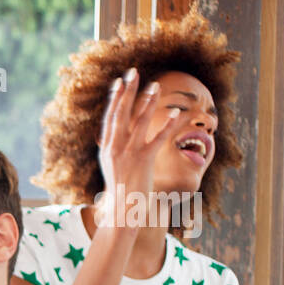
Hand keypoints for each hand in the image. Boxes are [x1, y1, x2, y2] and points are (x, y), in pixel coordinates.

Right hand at [94, 68, 182, 231]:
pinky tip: (176, 113)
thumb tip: (119, 140)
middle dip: (127, 92)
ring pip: (138, 123)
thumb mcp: (114, 169)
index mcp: (107, 149)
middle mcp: (115, 148)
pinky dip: (167, 125)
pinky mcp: (142, 161)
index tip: (119, 82)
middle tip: (133, 72)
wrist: (121, 212)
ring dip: (147, 102)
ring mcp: (128, 154)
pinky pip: (157, 139)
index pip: (110, 118)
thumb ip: (117, 152)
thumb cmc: (121, 193)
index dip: (115, 99)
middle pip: (121, 114)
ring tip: (155, 86)